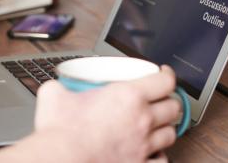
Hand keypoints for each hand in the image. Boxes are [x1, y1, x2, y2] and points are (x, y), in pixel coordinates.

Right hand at [33, 66, 180, 161]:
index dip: (168, 75)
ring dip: (165, 128)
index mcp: (128, 96)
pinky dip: (158, 156)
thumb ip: (60, 87)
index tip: (164, 74)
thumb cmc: (60, 133)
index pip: (165, 82)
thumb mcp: (54, 95)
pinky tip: (151, 153)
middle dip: (169, 102)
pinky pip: (162, 160)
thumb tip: (56, 87)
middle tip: (160, 101)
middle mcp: (141, 120)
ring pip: (170, 134)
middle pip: (173, 107)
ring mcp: (143, 146)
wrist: (60, 160)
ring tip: (156, 127)